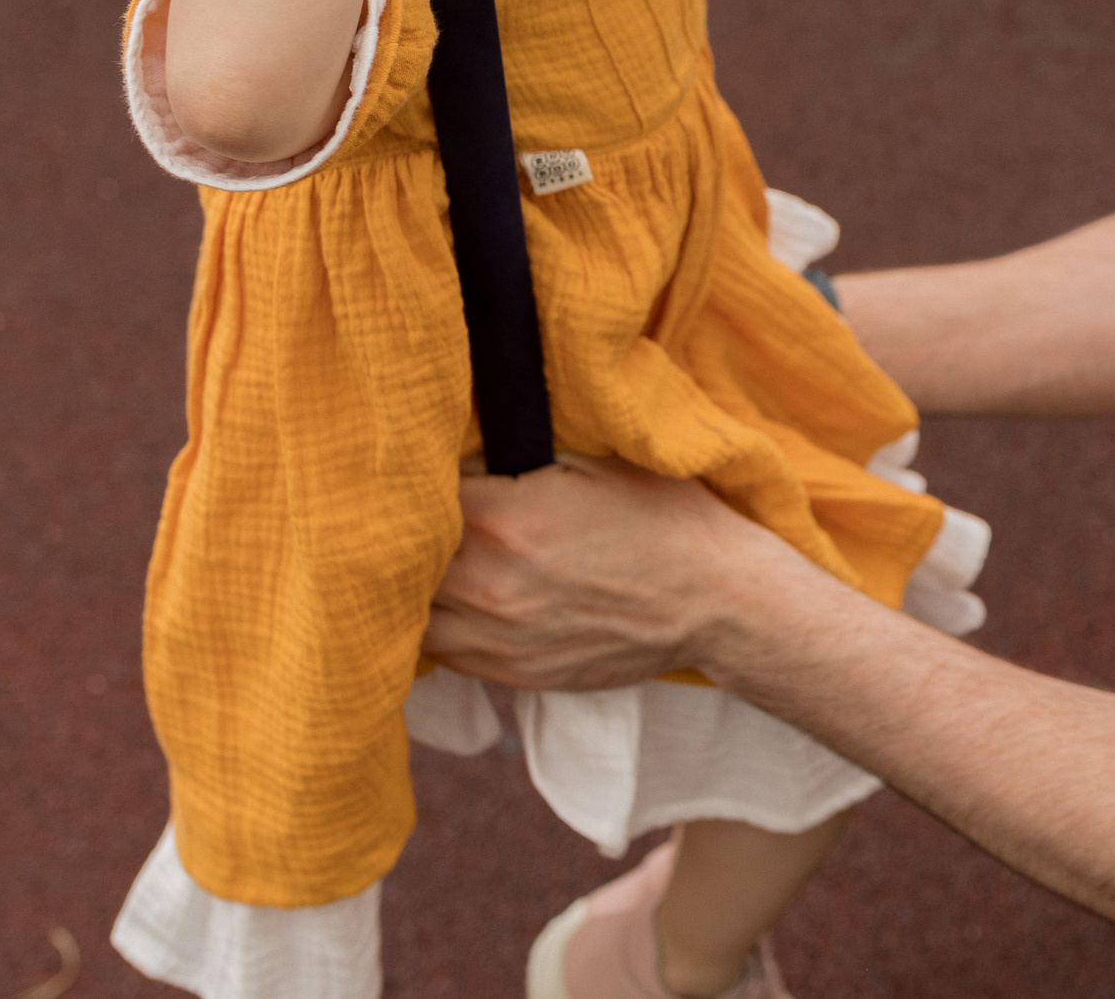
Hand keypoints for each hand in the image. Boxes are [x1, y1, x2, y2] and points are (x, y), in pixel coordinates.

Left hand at [426, 459, 784, 690]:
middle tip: (405, 512)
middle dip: (400, 532)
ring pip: (407, 613)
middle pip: (397, 559)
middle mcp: (486, 582)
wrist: (717, 600)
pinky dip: (436, 623)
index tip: (412, 467)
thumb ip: (516, 453)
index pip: (412, 494)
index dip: (409, 478)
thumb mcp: (594, 460)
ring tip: (425, 560)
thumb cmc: (662, 519)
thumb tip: (457, 442)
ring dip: (410, 586)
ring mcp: (496, 635)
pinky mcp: (511, 673)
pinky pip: (439, 651)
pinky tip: (453, 599)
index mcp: (502, 517)